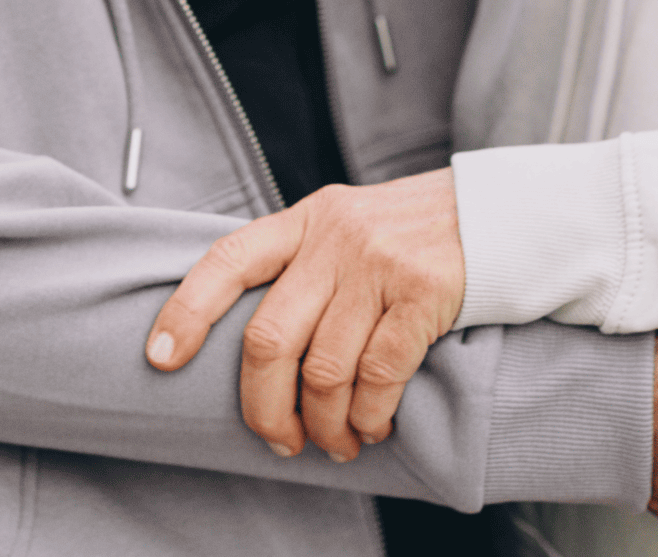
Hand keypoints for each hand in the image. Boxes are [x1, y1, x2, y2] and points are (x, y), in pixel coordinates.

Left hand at [144, 170, 464, 461]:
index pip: (228, 260)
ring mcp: (378, 265)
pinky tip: (372, 428)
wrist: (498, 214)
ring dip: (324, 425)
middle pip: (269, 338)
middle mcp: (334, 238)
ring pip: (323, 370)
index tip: (159, 357)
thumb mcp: (345, 226)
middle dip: (263, 407)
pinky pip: (378, 377)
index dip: (187, 310)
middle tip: (277, 441)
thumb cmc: (411, 235)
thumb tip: (256, 349)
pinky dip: (369, 418)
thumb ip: (302, 266)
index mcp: (305, 219)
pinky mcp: (422, 294)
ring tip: (335, 442)